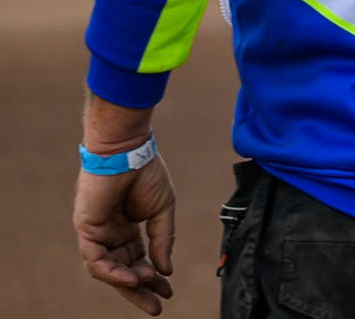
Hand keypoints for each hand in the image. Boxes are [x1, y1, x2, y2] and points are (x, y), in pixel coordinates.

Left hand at [74, 157, 176, 315]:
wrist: (128, 151)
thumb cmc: (146, 173)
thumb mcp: (163, 210)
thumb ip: (164, 240)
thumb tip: (165, 269)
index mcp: (129, 228)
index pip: (139, 260)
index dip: (153, 276)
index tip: (169, 289)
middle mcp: (111, 234)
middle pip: (123, 270)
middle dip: (139, 290)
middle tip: (156, 306)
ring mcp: (97, 233)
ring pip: (108, 269)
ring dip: (127, 283)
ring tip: (148, 290)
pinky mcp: (87, 230)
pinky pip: (96, 260)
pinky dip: (113, 272)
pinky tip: (133, 277)